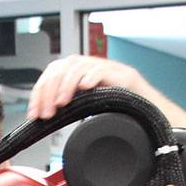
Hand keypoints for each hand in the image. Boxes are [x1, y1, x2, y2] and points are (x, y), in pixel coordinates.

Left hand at [27, 56, 145, 119]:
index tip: (34, 114)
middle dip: (49, 91)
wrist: (150, 116)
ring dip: (66, 85)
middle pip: (62, 67)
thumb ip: (68, 111)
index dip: (39, 92)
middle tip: (46, 113)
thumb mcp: (88, 113)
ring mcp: (108, 70)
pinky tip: (84, 87)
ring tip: (61, 103)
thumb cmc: (120, 115)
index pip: (52, 74)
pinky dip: (91, 77)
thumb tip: (44, 119)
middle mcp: (92, 69)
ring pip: (78, 66)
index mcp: (81, 75)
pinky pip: (103, 70)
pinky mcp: (124, 76)